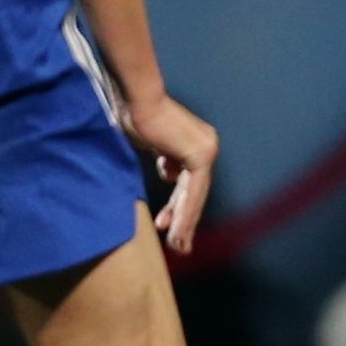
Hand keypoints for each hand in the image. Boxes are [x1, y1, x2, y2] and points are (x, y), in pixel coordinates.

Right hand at [122, 89, 218, 251]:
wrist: (138, 100)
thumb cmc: (138, 116)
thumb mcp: (155, 144)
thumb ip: (167, 160)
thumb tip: (170, 173)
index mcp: (197, 143)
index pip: (191, 182)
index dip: (179, 206)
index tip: (166, 225)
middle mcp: (207, 145)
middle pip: (195, 191)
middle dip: (184, 220)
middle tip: (180, 245)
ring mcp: (207, 150)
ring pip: (195, 195)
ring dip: (185, 223)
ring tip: (178, 245)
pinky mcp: (200, 156)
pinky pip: (193, 192)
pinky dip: (184, 213)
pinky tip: (176, 230)